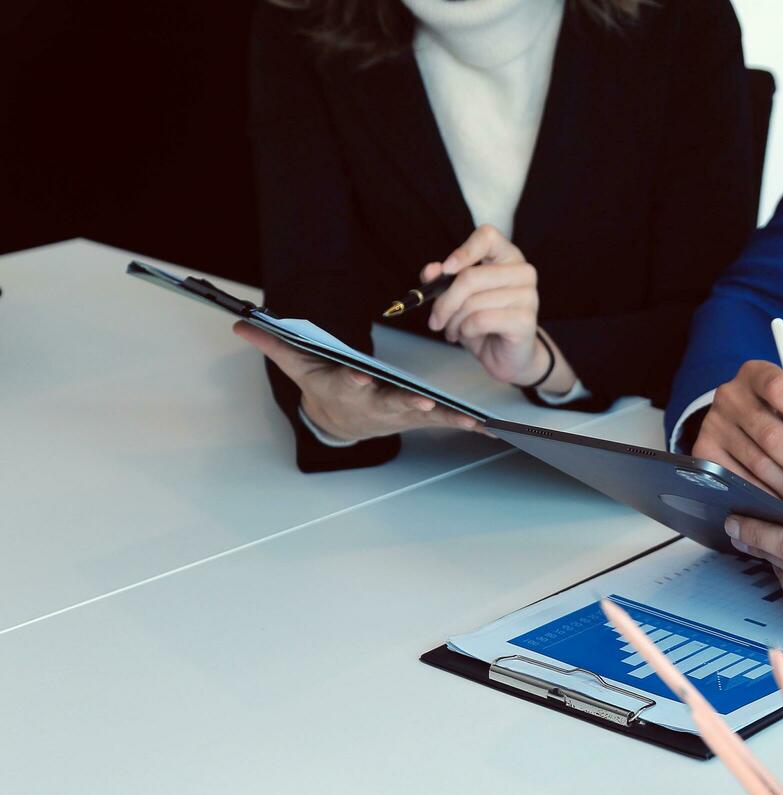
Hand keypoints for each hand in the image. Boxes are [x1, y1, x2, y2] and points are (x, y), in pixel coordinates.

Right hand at [234, 323, 480, 441]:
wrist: (339, 420)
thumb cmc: (322, 383)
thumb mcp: (296, 363)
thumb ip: (273, 344)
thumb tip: (240, 323)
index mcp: (343, 389)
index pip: (346, 384)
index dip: (352, 381)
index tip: (360, 377)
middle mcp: (371, 403)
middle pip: (388, 403)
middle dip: (403, 404)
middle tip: (420, 403)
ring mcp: (395, 412)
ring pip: (419, 415)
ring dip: (442, 417)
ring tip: (466, 419)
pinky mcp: (415, 416)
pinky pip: (440, 419)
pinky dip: (460, 422)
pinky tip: (482, 424)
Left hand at [425, 224, 577, 393]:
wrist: (506, 355)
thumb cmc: (484, 322)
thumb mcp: (458, 298)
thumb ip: (443, 280)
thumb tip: (431, 271)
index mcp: (506, 257)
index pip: (487, 236)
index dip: (463, 251)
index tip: (446, 269)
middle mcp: (522, 272)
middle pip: (471, 276)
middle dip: (445, 302)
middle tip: (435, 319)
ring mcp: (528, 295)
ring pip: (473, 302)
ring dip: (453, 321)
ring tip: (452, 330)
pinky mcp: (526, 320)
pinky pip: (481, 320)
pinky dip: (466, 330)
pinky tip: (468, 334)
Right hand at [690, 359, 782, 502]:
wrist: (746, 427)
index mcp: (758, 374)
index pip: (780, 388)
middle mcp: (730, 395)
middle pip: (771, 435)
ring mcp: (714, 424)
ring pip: (759, 464)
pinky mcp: (705, 452)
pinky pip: (741, 482)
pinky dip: (766, 494)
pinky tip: (777, 491)